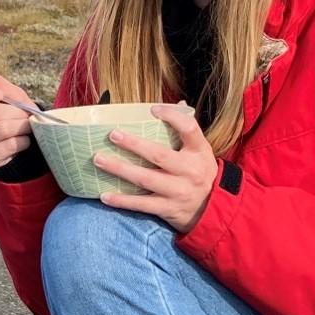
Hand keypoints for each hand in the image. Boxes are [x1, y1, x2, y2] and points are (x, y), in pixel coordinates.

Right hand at [0, 70, 37, 169]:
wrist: (19, 142)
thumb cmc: (12, 114)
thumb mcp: (10, 94)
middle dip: (17, 112)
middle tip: (26, 115)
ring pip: (3, 129)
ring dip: (22, 126)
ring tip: (27, 126)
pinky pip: (8, 145)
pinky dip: (22, 141)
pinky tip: (22, 140)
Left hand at [93, 101, 217, 233]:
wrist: (214, 210)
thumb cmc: (201, 173)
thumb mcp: (201, 151)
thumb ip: (188, 131)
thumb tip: (177, 104)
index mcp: (199, 151)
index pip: (188, 129)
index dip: (172, 117)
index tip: (153, 109)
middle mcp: (190, 170)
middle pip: (158, 155)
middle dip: (133, 144)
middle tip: (112, 134)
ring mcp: (179, 191)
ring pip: (145, 178)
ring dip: (120, 169)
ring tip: (99, 160)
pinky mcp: (168, 209)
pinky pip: (141, 204)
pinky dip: (122, 200)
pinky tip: (104, 195)